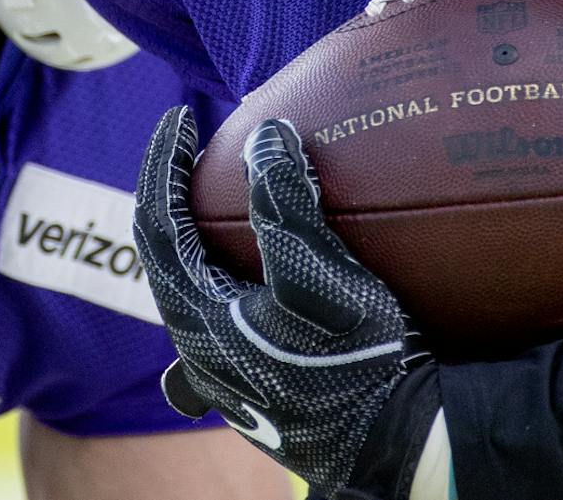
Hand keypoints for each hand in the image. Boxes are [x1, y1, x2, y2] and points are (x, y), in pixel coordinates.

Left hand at [132, 108, 441, 496]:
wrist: (405, 448)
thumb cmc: (360, 364)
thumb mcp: (322, 274)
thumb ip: (286, 201)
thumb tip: (267, 133)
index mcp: (197, 319)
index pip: (157, 223)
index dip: (162, 162)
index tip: (180, 115)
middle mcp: (200, 350)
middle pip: (169, 257)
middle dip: (177, 198)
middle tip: (199, 152)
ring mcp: (230, 375)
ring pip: (197, 289)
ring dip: (206, 238)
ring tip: (230, 198)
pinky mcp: (263, 385)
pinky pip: (232, 314)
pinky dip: (237, 274)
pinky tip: (258, 274)